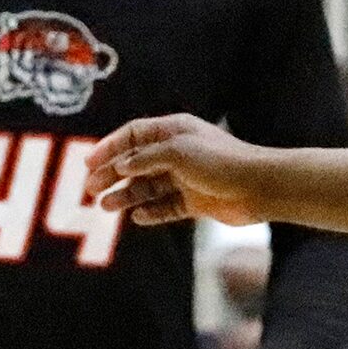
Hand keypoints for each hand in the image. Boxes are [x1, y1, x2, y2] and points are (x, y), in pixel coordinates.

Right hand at [86, 115, 275, 225]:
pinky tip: (136, 217)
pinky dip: (151, 212)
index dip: (109, 147)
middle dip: (111, 174)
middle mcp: (177, 152)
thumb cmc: (220, 162)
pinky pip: (166, 207)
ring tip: (106, 206)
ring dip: (126, 195)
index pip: (133, 135)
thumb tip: (120, 166)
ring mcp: (185, 178)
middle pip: (136, 162)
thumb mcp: (177, 152)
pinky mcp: (195, 202)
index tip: (89, 163)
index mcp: (173, 131)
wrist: (258, 187)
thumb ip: (146, 158)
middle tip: (89, 189)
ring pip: (147, 187)